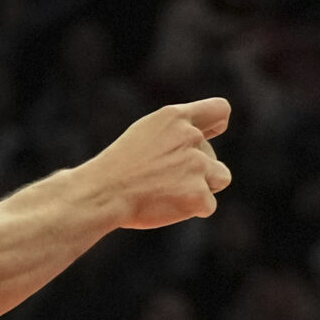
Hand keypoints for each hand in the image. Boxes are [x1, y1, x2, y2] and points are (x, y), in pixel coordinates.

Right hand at [84, 99, 232, 229]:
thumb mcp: (144, 136)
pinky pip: (207, 205)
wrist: (100, 195)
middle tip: (158, 179)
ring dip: (201, 187)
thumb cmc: (116, 169)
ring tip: (167, 192)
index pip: (218, 110)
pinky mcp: (199, 195)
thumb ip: (176, 134)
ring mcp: (197, 166)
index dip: (216, 124)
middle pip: (212, 157)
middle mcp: (189, 137)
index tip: (210, 133)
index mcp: (173, 117)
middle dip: (195, 171)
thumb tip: (207, 136)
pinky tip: (164, 205)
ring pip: (220, 178)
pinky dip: (189, 210)